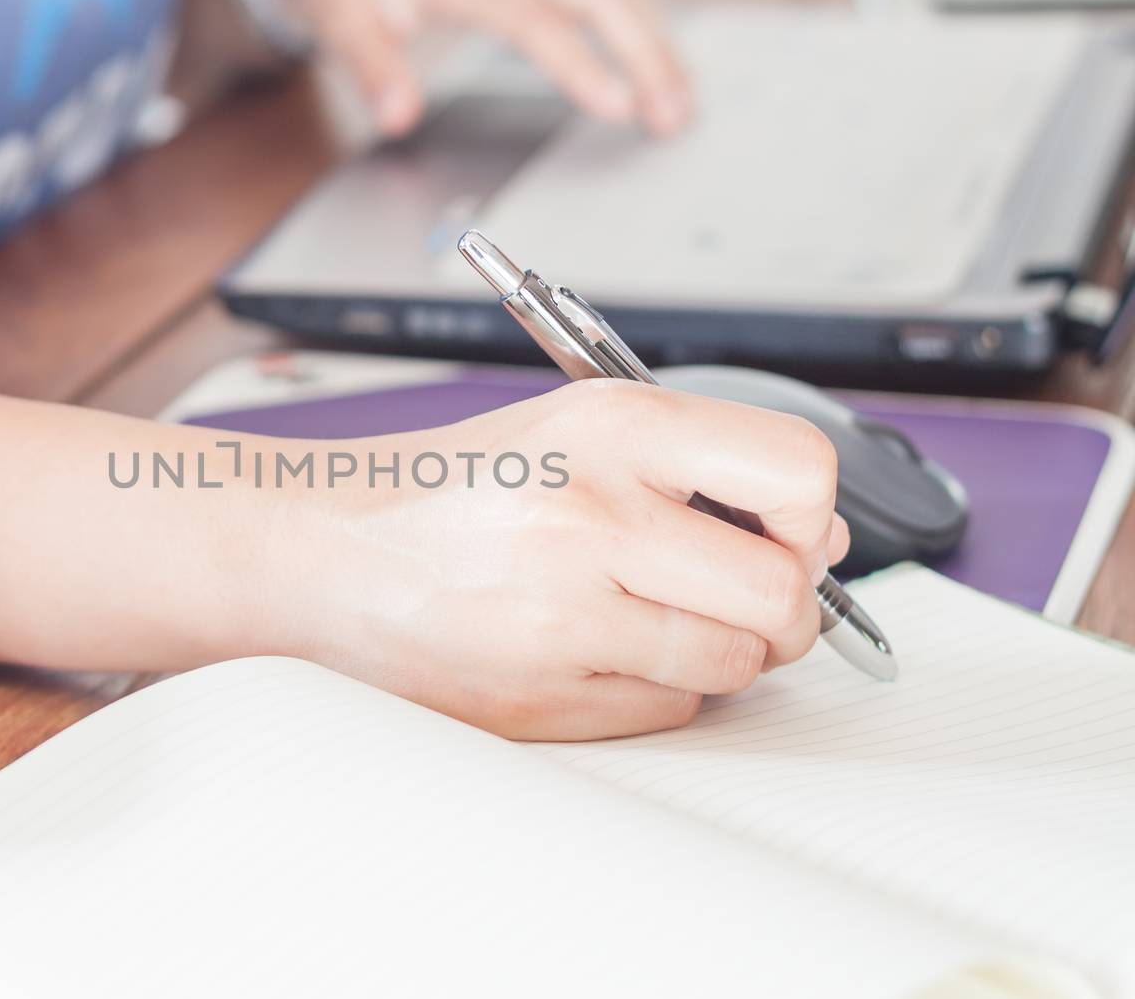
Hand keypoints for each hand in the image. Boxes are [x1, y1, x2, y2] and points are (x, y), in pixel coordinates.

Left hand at [270, 0, 692, 136]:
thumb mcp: (337, 17)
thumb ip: (371, 65)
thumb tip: (396, 116)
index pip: (533, 20)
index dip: (579, 64)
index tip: (618, 106)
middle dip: (645, 54)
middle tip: (673, 116)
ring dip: (654, 43)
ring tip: (682, 104)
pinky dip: (640, 27)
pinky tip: (662, 65)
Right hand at [271, 381, 847, 740]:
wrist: (318, 552)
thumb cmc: (446, 489)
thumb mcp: (569, 427)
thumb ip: (695, 465)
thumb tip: (819, 536)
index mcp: (609, 428)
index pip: (795, 472)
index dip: (813, 513)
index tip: (790, 529)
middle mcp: (591, 517)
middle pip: (780, 592)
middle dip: (782, 606)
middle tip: (740, 595)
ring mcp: (562, 618)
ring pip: (733, 664)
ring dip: (717, 651)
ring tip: (652, 617)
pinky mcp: (538, 700)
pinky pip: (666, 710)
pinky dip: (654, 688)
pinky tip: (595, 649)